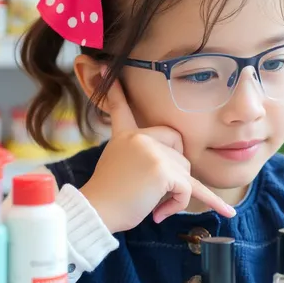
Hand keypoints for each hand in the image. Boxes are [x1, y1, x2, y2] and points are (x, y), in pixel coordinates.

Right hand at [80, 82, 235, 233]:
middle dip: (177, 167)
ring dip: (177, 192)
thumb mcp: (118, 166)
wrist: (96, 212)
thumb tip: (166, 166)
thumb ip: (141, 156)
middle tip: (155, 187)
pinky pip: (187, 187)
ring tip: (153, 204)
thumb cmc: (108, 198)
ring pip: (186, 170)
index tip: (104, 69)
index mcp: (125, 136)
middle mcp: (139, 137)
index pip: (121, 108)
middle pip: (178, 144)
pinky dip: (178, 203)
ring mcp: (152, 151)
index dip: (116, 91)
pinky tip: (159, 213)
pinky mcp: (162, 170)